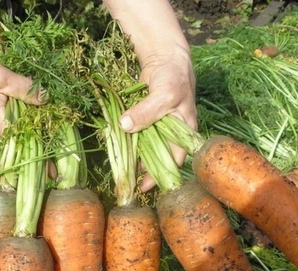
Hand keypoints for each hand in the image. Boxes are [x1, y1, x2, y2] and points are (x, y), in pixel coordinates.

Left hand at [120, 46, 197, 190]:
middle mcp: (171, 132)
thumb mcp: (164, 94)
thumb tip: (125, 126)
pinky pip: (135, 133)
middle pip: (157, 157)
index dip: (160, 174)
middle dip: (142, 171)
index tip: (144, 186)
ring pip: (144, 147)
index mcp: (184, 132)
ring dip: (133, 157)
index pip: (174, 160)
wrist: (166, 56)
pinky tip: (114, 147)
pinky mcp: (144, 118)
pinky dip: (126, 139)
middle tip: (126, 183)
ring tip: (119, 171)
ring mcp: (157, 126)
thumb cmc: (174, 76)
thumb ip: (146, 111)